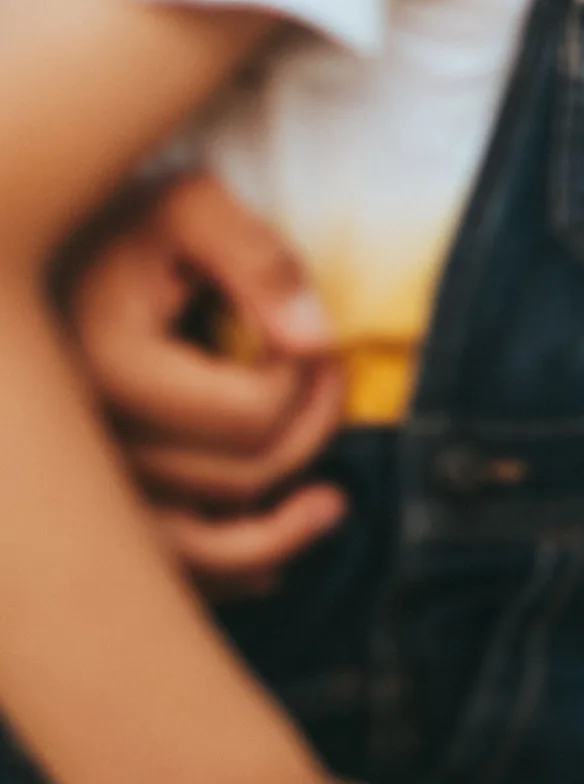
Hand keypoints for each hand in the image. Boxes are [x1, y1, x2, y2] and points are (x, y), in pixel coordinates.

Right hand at [68, 175, 348, 597]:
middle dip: (314, 428)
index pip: (252, 416)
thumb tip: (315, 343)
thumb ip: (258, 261)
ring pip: (208, 548)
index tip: (319, 336)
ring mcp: (77, 488)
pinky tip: (283, 543)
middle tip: (334, 377)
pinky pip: (168, 579)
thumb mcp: (194, 206)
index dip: (311, 378)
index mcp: (102, 365)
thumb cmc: (133, 226)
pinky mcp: (87, 517)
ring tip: (332, 498)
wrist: (47, 255)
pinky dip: (233, 570)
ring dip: (287, 517)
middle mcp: (77, 442)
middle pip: (241, 478)